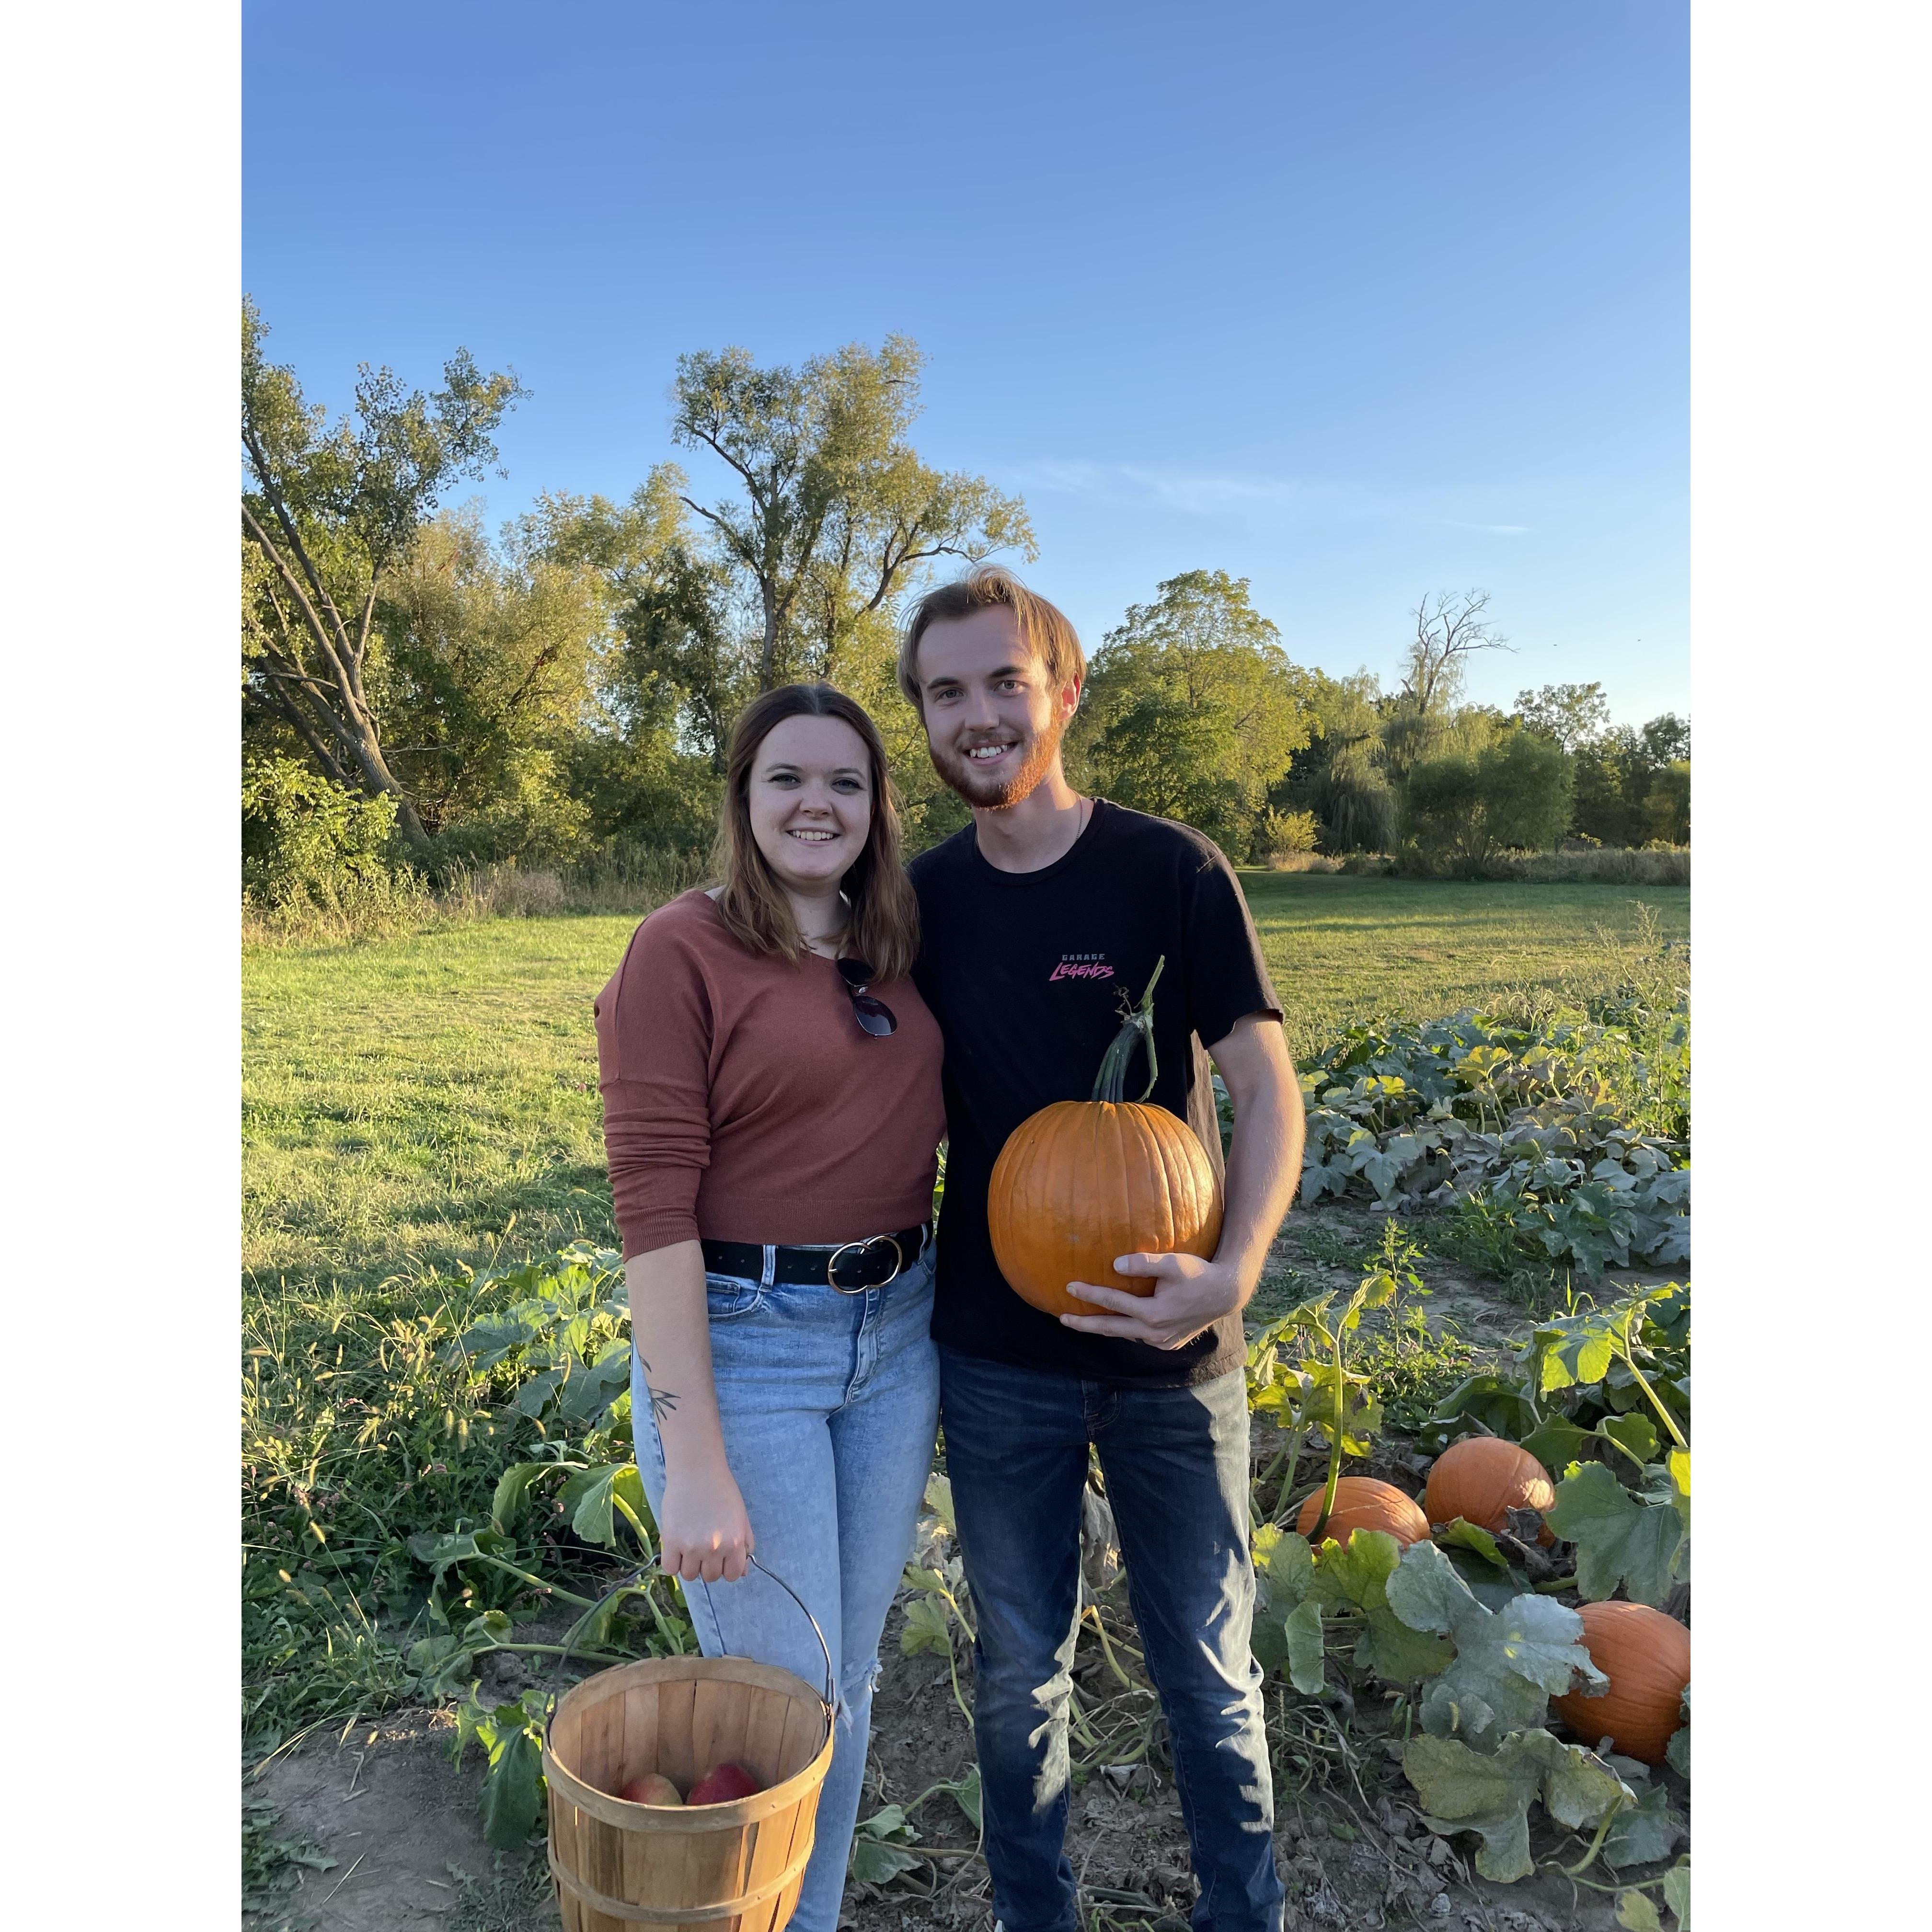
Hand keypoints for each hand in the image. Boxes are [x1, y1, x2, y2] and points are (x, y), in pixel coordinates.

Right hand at [656, 1462, 753, 1583]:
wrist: (697, 1470)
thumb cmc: (721, 1490)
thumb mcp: (741, 1517)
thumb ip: (745, 1545)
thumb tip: (742, 1572)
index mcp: (735, 1543)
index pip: (732, 1575)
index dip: (726, 1567)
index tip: (720, 1557)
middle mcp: (714, 1549)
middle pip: (710, 1577)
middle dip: (708, 1565)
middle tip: (703, 1546)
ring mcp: (691, 1547)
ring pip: (690, 1576)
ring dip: (690, 1565)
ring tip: (689, 1545)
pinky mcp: (671, 1542)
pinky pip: (670, 1569)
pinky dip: (673, 1562)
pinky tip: (676, 1548)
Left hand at [1058, 1251, 1246, 1350]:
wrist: (1224, 1294)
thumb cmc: (1198, 1273)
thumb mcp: (1173, 1263)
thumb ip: (1144, 1263)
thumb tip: (1114, 1265)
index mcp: (1153, 1314)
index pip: (1113, 1303)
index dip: (1090, 1294)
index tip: (1069, 1287)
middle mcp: (1155, 1333)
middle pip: (1111, 1328)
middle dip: (1085, 1324)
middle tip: (1062, 1319)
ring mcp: (1161, 1342)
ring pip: (1124, 1334)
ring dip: (1103, 1328)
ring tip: (1082, 1321)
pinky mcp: (1168, 1344)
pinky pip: (1139, 1337)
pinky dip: (1123, 1330)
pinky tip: (1114, 1323)